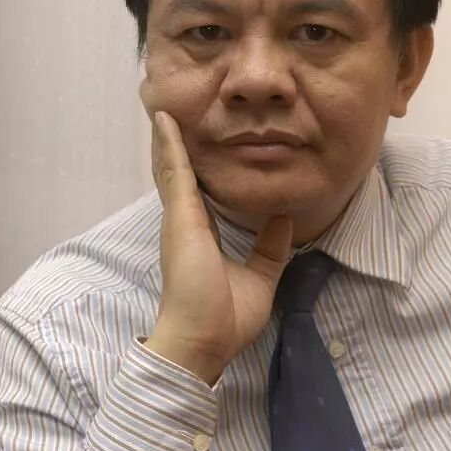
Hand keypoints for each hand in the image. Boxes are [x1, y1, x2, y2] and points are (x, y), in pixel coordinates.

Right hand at [144, 111, 292, 383]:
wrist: (202, 342)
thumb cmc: (224, 320)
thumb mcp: (260, 279)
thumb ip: (270, 249)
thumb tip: (285, 220)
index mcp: (201, 237)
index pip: (196, 194)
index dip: (193, 169)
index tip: (195, 145)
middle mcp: (185, 224)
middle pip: (178, 175)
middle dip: (174, 147)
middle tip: (172, 116)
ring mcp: (179, 220)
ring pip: (171, 168)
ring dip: (167, 138)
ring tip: (165, 108)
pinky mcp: (181, 219)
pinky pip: (175, 173)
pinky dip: (170, 145)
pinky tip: (167, 121)